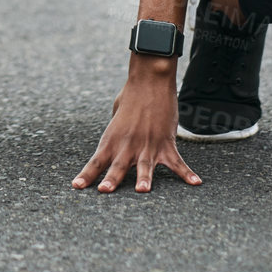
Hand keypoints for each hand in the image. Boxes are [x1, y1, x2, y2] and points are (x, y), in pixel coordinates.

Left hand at [71, 60, 201, 192]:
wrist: (150, 81)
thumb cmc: (130, 96)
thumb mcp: (115, 117)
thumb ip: (115, 135)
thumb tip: (117, 146)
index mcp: (112, 139)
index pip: (96, 161)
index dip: (86, 174)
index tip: (76, 186)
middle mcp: (128, 144)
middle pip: (117, 165)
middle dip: (111, 179)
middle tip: (104, 190)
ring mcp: (148, 144)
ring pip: (145, 165)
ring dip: (144, 178)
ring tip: (142, 190)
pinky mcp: (166, 142)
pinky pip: (177, 162)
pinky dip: (187, 173)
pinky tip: (195, 182)